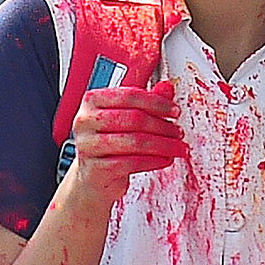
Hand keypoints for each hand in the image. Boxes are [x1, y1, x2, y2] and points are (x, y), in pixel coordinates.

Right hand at [69, 78, 182, 204]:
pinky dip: (154, 161)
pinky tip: (165, 159)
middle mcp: (86, 121)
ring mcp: (88, 145)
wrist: (93, 176)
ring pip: (135, 142)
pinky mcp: (95, 169)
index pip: (129, 95)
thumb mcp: (125, 118)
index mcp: (92, 100)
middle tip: (178, 132)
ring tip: (177, 147)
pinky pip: (132, 163)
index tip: (174, 111)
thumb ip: (145, 102)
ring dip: (163, 145)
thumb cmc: (108, 144)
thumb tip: (166, 87)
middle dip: (163, 126)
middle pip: (134, 118)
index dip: (157, 102)